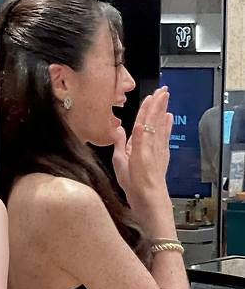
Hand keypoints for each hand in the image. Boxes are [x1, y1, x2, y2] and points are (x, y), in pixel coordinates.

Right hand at [112, 86, 172, 209]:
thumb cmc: (133, 185)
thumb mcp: (120, 164)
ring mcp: (159, 149)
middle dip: (159, 104)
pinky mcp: (163, 155)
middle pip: (155, 120)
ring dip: (163, 110)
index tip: (151, 96)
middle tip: (163, 89)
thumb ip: (119, 144)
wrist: (150, 199)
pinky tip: (169, 118)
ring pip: (161, 125)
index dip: (147, 108)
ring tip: (166, 98)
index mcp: (138, 145)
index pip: (143, 121)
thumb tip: (119, 128)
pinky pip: (165, 135)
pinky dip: (168, 125)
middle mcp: (150, 145)